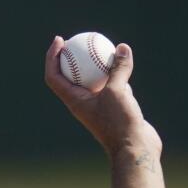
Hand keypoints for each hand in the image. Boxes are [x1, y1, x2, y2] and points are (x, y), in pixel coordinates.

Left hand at [44, 37, 161, 163]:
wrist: (135, 149)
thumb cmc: (120, 122)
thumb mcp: (118, 91)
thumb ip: (118, 69)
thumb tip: (122, 48)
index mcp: (74, 101)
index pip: (54, 76)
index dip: (52, 57)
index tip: (59, 41)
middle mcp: (83, 103)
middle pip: (70, 76)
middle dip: (71, 57)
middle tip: (76, 39)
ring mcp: (99, 105)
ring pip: (93, 80)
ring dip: (95, 64)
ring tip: (100, 45)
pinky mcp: (115, 107)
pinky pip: (111, 86)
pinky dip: (115, 73)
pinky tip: (123, 60)